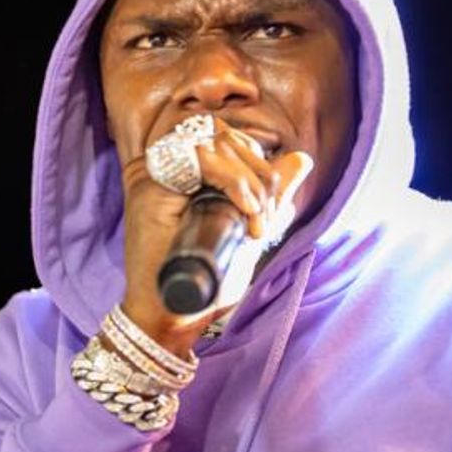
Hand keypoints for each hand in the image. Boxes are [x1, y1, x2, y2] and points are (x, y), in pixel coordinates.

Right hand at [117, 117, 313, 356]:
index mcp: (187, 171)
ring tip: (255, 222)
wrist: (177, 314)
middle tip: (263, 221)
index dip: (260, 167)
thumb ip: (273, 195)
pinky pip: (200, 157)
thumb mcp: (250, 229)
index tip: (266, 214)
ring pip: (217, 144)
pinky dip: (233, 182)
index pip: (231, 140)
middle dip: (261, 176)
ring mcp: (155, 171)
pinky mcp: (149, 183)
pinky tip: (244, 212)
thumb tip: (302, 160)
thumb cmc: (209, 279)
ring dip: (250, 183)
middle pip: (227, 137)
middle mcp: (167, 166)